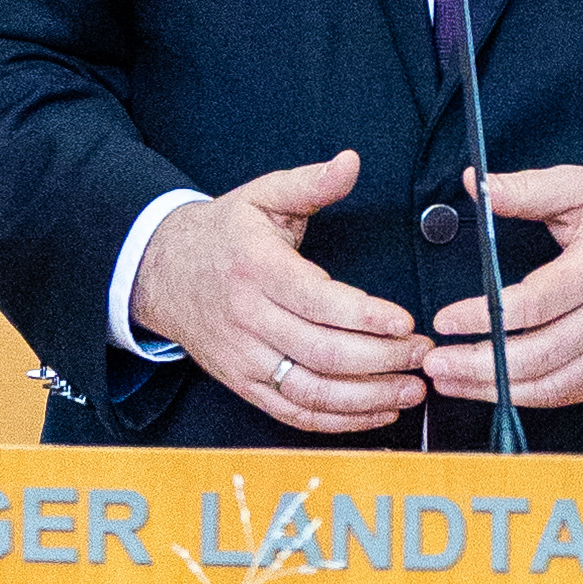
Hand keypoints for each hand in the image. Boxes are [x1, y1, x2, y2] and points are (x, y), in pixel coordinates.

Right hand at [131, 151, 427, 432]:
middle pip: (321, 353)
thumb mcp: (262, 196)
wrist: (160, 273)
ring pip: (312, 392)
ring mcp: (245, 358)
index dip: (365, 317)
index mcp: (256, 268)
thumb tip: (351, 163)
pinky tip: (378, 411)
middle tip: (422, 356)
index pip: (317, 301)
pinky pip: (295, 414)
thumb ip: (311, 183)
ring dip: (368, 398)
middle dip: (381, 360)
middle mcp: (248, 319)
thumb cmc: (222, 235)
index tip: (406, 322)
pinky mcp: (244, 384)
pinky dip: (340, 420)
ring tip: (411, 390)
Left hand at [420, 163, 582, 414]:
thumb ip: (526, 189)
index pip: (533, 305)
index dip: (484, 318)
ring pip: (551, 385)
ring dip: (495, 390)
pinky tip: (495, 389)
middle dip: (479, 365)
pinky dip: (529, 396)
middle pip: (537, 356)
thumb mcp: (581, 187)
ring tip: (453, 381)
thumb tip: (476, 184)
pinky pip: (570, 392)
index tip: (447, 320)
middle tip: (437, 362)